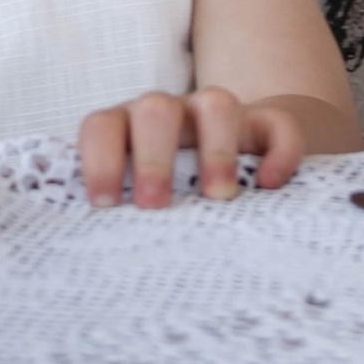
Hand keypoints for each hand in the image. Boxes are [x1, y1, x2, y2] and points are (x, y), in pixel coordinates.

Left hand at [76, 86, 309, 210]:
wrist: (233, 172)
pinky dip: (278, 151)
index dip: (99, 160)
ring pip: (217, 104)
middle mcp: (172, 114)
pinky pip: (278, 123)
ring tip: (218, 196)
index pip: (102, 126)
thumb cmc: (167, 200)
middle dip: (152, 157)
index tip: (104, 203)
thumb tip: (84, 259)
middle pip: (156, 109)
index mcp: (129, 130)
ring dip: (215, 149)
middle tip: (153, 205)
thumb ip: (116, 215)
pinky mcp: (265, 124)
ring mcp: (219, 115)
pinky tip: (271, 185)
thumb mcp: (136, 201)